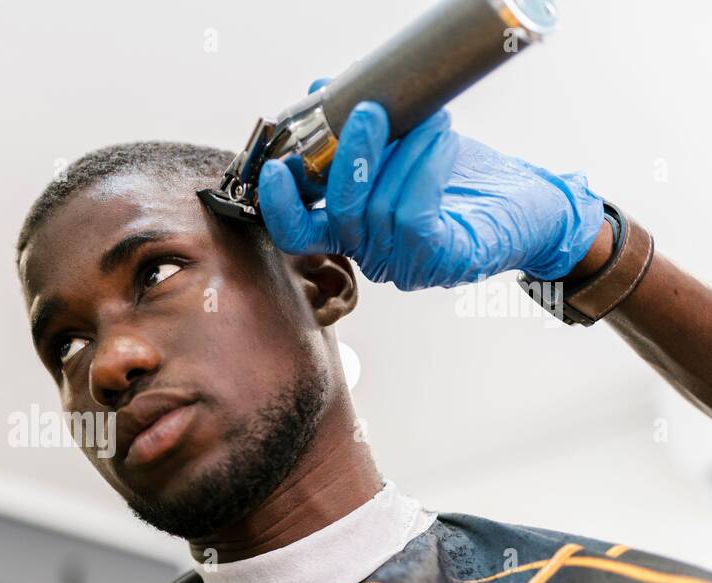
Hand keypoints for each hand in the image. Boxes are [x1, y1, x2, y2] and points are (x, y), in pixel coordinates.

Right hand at [256, 83, 604, 289]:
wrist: (534, 204)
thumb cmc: (470, 179)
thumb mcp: (408, 145)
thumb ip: (367, 128)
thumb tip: (325, 87)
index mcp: (353, 232)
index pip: (299, 232)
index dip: (281, 205)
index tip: (278, 165)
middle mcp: (371, 255)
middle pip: (338, 214)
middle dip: (350, 159)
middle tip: (370, 111)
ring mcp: (403, 264)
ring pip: (380, 207)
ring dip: (404, 153)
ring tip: (430, 118)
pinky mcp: (437, 261)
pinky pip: (414, 214)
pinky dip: (423, 170)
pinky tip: (441, 141)